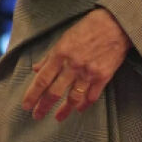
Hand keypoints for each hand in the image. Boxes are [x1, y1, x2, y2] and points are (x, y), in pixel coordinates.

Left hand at [21, 8, 130, 122]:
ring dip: (64, 111)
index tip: (26, 105)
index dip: (32, 95)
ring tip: (58, 117)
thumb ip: (50, 56)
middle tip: (37, 116)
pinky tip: (79, 109)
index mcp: (60, 54)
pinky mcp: (103, 77)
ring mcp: (89, 73)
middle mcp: (73, 66)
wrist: (115, 24)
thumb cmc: (88, 27)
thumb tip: (36, 69)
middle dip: (43, 107)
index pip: (42, 80)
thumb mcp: (65, 37)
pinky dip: (84, 105)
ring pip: (73, 99)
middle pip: (54, 93)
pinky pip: (91, 96)